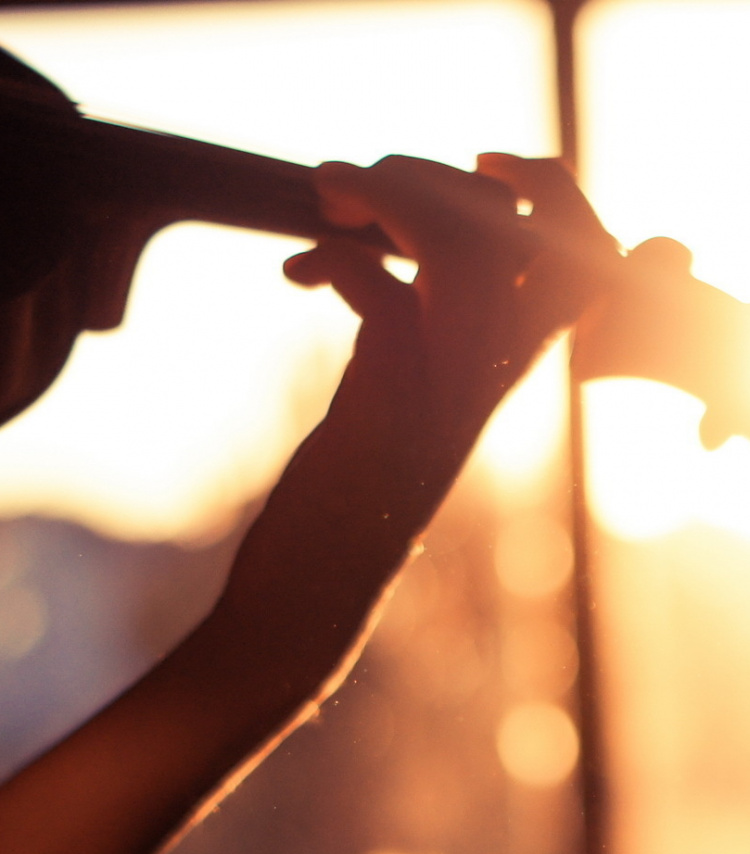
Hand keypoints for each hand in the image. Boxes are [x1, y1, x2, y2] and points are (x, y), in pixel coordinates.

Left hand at [284, 153, 621, 440]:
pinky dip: (324, 256)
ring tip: (330, 199)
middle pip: (500, 216)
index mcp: (527, 342)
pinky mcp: (397, 371)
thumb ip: (457, 278)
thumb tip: (430, 183)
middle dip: (420, 174)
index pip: (585, 241)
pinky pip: (365, 272)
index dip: (546, 186)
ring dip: (382, 191)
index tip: (484, 163)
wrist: (352, 518)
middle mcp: (506, 351)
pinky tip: (297, 273)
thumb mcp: (440, 347)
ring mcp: (456, 361)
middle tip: (354, 188)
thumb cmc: (388, 430)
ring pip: (453, 233)